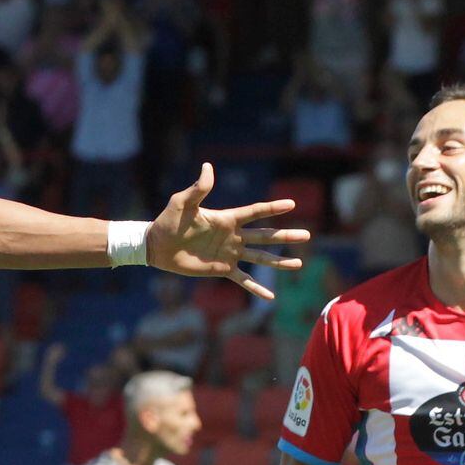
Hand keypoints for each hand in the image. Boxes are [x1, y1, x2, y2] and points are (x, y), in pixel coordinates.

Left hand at [147, 164, 310, 299]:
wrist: (157, 246)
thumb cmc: (168, 221)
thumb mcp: (182, 203)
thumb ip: (198, 189)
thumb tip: (207, 167)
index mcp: (226, 219)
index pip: (254, 212)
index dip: (271, 208)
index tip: (291, 204)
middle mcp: (232, 236)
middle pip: (264, 236)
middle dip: (285, 236)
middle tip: (307, 235)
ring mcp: (229, 254)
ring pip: (260, 257)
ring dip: (279, 261)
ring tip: (299, 264)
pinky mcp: (221, 269)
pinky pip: (243, 280)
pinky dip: (256, 288)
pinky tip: (271, 297)